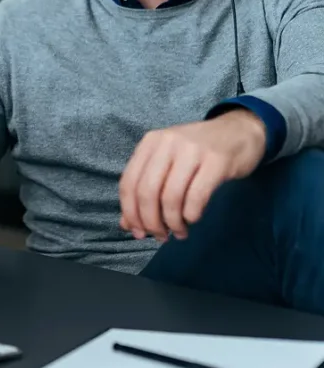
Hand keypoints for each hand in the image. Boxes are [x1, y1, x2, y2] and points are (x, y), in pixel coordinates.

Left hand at [119, 109, 267, 241]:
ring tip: (179, 232)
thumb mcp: (168, 163)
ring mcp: (192, 150)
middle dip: (150, 221)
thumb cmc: (198, 151)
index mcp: (150, 142)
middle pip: (147, 191)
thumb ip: (146, 190)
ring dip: (172, 222)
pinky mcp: (217, 161)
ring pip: (170, 197)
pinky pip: (196, 197)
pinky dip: (191, 215)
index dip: (130, 212)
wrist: (240, 131)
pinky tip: (193, 219)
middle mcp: (167, 143)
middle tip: (159, 236)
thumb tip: (127, 225)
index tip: (137, 232)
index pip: (128, 182)